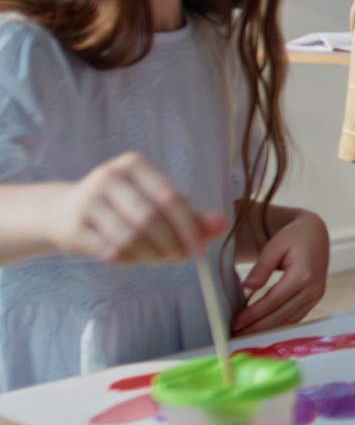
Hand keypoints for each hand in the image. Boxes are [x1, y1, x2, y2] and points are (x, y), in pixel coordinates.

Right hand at [46, 152, 225, 263]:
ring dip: (151, 254)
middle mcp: (108, 177)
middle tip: (180, 257)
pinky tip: (135, 257)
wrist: (63, 211)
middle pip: (150, 219)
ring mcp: (87, 201)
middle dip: (171, 244)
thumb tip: (221, 226)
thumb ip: (190, 214)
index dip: (189, 227)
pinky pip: (110, 251)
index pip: (170, 198)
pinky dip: (130, 260)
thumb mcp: (155, 201)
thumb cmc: (121, 205)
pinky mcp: (73, 227)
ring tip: (159, 257)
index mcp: (134, 165)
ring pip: (130, 238)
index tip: (200, 250)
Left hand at [232, 210, 328, 335]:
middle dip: (256, 328)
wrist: (316, 233)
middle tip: (235, 336)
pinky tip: (262, 328)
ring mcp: (316, 295)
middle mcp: (313, 288)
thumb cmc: (294, 236)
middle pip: (281, 315)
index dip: (253, 314)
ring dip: (266, 330)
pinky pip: (295, 317)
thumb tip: (247, 287)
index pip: (273, 301)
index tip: (235, 322)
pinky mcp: (315, 299)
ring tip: (244, 335)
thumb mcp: (275, 245)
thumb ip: (262, 267)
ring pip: (288, 320)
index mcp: (303, 274)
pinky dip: (278, 325)